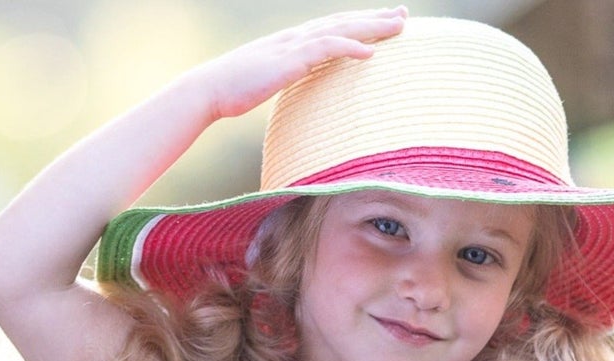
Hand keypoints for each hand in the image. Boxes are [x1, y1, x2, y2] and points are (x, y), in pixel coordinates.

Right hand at [197, 7, 406, 122]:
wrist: (208, 90)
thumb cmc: (233, 92)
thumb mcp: (267, 84)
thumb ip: (287, 81)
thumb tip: (302, 92)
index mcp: (293, 44)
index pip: (334, 29)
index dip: (360, 25)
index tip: (385, 23)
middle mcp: (296, 38)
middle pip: (343, 23)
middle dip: (375, 18)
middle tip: (404, 15)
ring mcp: (293, 47)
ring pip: (340, 30)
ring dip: (371, 27)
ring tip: (399, 26)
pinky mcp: (288, 61)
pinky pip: (325, 50)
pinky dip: (349, 48)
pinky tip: (370, 52)